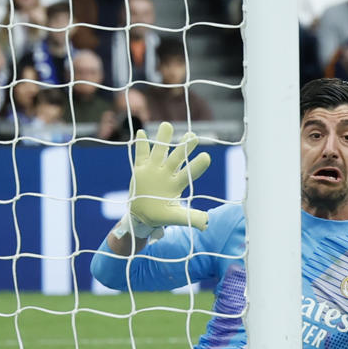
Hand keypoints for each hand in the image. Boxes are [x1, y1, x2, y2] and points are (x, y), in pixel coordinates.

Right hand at [127, 122, 211, 236]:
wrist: (142, 215)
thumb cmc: (160, 216)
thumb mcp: (175, 218)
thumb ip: (190, 218)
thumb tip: (207, 223)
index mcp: (176, 184)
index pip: (189, 173)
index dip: (197, 166)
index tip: (207, 157)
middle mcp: (167, 173)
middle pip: (177, 158)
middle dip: (184, 147)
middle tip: (193, 136)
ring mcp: (154, 170)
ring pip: (160, 151)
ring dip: (163, 138)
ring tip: (167, 125)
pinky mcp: (140, 169)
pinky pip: (140, 155)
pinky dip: (140, 145)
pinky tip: (141, 133)